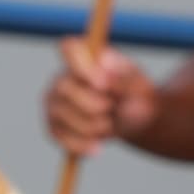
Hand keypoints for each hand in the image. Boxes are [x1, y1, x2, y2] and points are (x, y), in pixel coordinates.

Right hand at [45, 40, 154, 158]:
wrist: (133, 119)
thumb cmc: (135, 93)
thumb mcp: (140, 85)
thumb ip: (125, 81)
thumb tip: (107, 81)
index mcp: (83, 57)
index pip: (69, 48)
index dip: (82, 66)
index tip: (103, 84)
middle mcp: (62, 77)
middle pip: (64, 87)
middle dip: (92, 104)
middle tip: (111, 108)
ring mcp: (55, 103)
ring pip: (63, 115)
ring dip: (92, 126)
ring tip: (109, 125)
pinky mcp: (54, 127)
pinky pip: (62, 138)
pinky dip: (82, 145)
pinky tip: (97, 146)